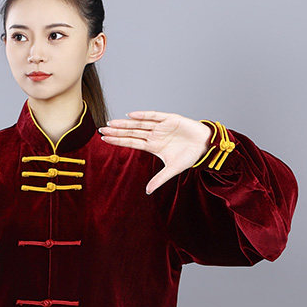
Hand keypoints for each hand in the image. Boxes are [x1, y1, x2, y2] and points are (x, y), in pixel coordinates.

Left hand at [98, 111, 212, 194]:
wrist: (205, 146)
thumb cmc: (189, 156)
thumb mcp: (173, 170)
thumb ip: (159, 179)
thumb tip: (147, 191)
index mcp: (152, 145)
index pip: (131, 142)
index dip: (118, 140)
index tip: (104, 139)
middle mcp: (154, 134)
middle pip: (131, 132)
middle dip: (117, 131)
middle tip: (101, 129)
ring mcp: (161, 126)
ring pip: (140, 124)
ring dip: (126, 123)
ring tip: (112, 122)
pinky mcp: (170, 119)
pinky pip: (154, 116)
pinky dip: (144, 115)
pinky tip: (132, 115)